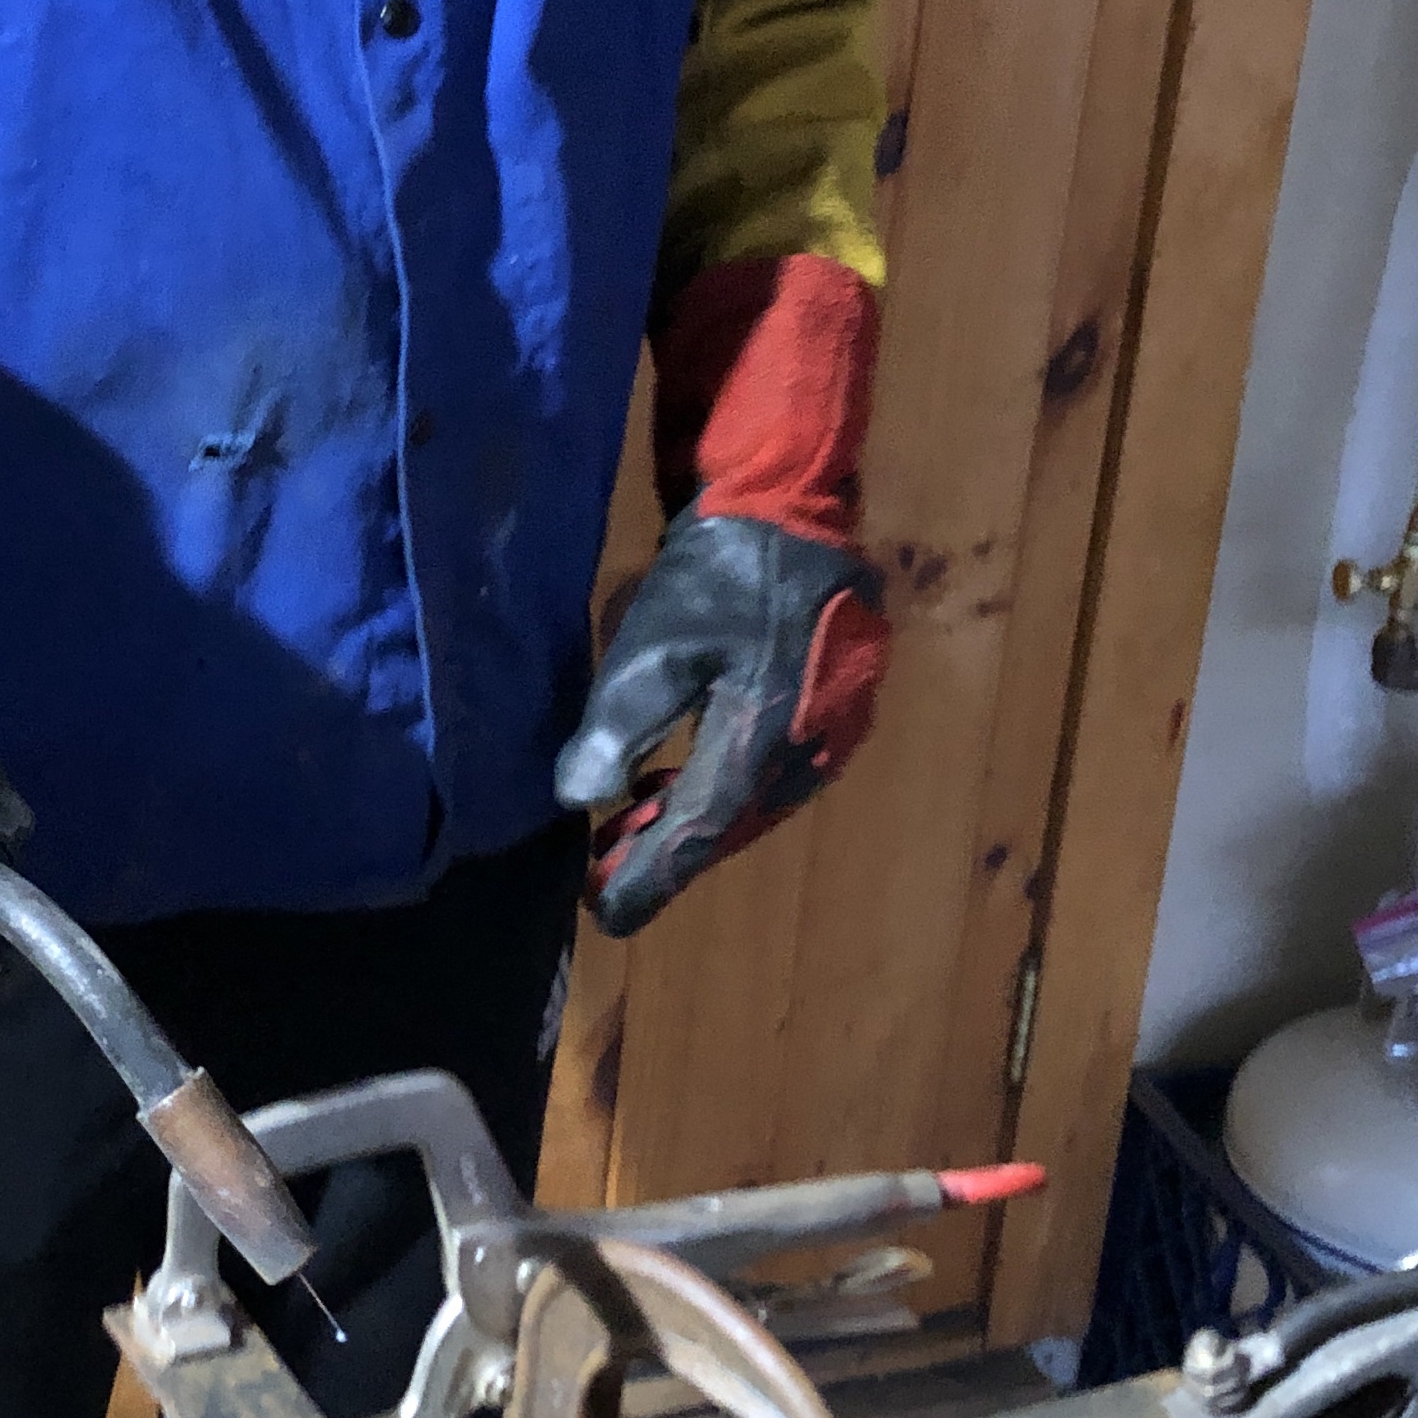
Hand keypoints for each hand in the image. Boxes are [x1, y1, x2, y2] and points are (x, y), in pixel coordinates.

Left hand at [554, 506, 886, 936]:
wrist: (794, 502)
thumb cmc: (719, 571)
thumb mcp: (655, 642)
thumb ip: (622, 723)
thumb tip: (581, 799)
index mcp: (767, 739)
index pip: (700, 830)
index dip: (649, 875)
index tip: (603, 914)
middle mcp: (812, 750)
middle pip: (731, 825)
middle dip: (667, 855)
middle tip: (606, 879)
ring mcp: (836, 730)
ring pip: (754, 802)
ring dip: (693, 823)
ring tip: (630, 837)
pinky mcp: (837, 705)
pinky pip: (772, 770)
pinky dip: (721, 789)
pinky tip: (678, 781)